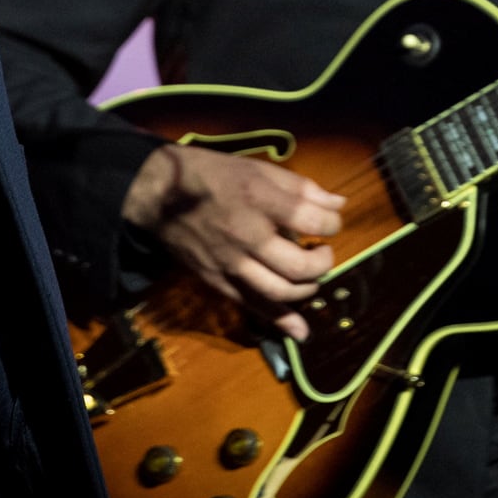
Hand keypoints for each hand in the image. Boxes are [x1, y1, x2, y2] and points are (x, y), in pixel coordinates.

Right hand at [121, 142, 342, 340]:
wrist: (158, 196)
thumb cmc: (210, 175)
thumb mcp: (256, 167)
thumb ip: (300, 187)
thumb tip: (339, 203)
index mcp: (258, 199)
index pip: (311, 221)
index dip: (332, 224)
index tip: (330, 222)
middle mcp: (246, 235)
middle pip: (299, 265)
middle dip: (323, 263)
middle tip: (323, 252)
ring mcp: (231, 263)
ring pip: (279, 292)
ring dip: (307, 289)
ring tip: (311, 277)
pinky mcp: (218, 281)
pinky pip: (252, 306)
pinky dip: (279, 321)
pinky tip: (299, 330)